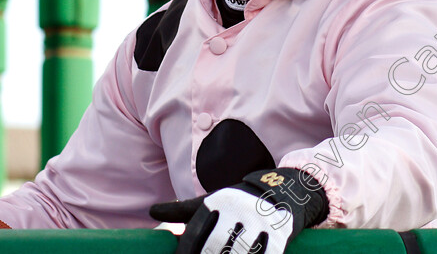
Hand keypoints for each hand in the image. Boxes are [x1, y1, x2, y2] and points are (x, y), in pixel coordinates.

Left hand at [150, 168, 327, 253]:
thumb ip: (182, 210)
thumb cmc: (239, 198)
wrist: (284, 188)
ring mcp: (260, 223)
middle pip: (215, 250)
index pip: (194, 237)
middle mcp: (238, 211)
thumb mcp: (212, 199)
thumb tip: (152, 212)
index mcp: (218, 203)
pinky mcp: (279, 235)